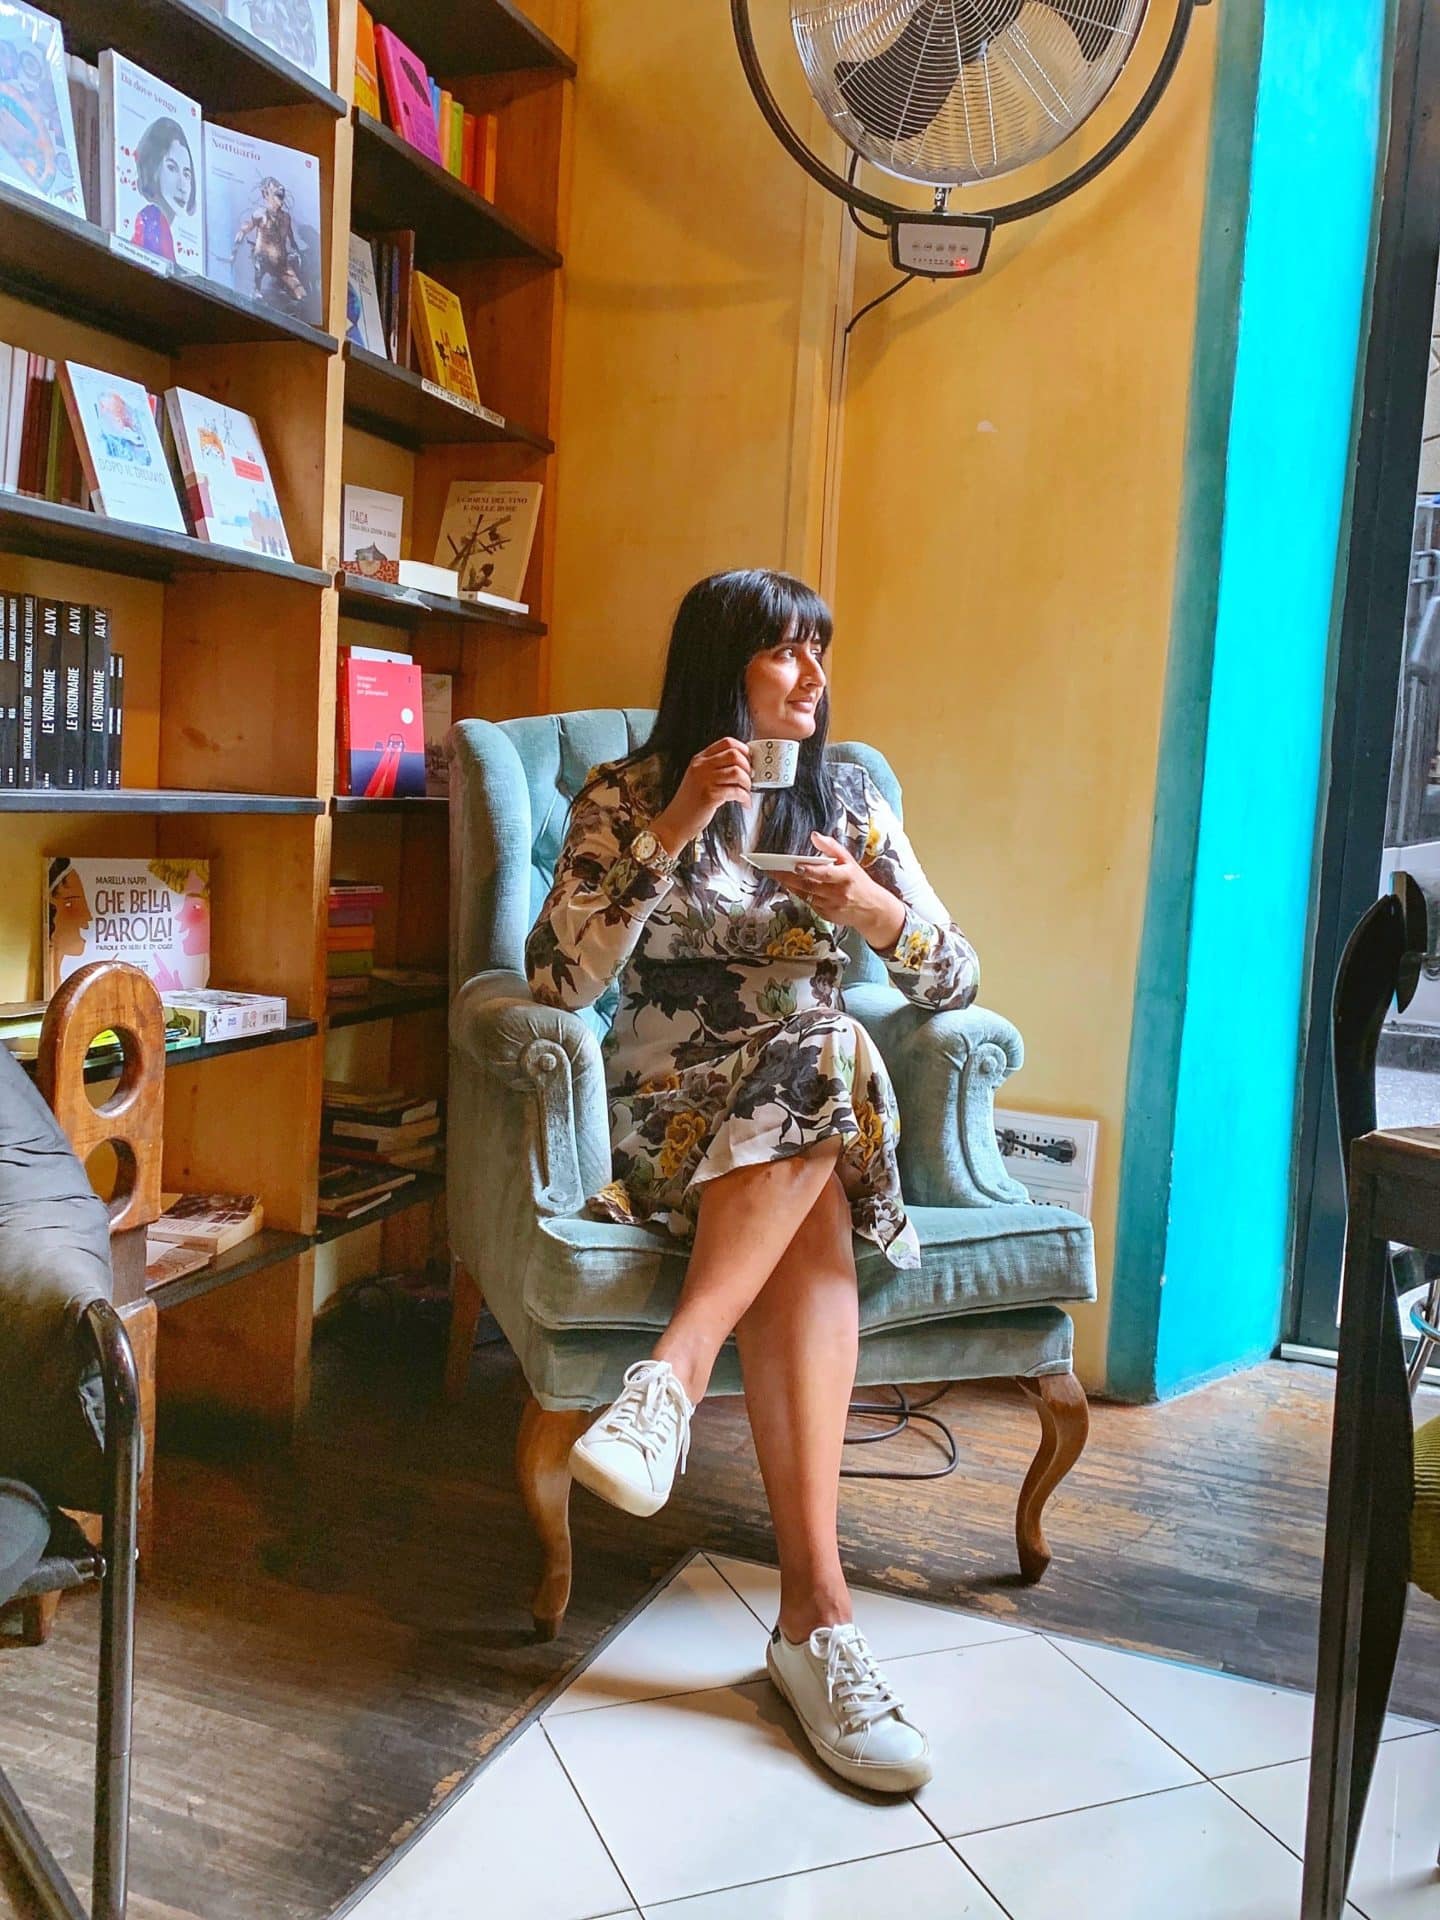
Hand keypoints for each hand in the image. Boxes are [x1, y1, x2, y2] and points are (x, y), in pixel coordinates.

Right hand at [651, 737, 751, 854]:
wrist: (675, 822)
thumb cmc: (690, 803)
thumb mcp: (698, 778)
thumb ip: (715, 768)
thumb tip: (742, 765)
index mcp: (699, 759)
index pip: (727, 742)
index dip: (744, 750)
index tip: (750, 760)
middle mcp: (701, 767)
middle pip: (734, 755)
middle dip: (748, 767)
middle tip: (750, 778)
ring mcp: (704, 780)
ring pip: (737, 772)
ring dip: (748, 783)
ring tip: (746, 792)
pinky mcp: (710, 796)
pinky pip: (736, 791)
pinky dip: (745, 797)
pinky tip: (744, 803)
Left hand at [781, 833, 906, 949]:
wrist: (872, 909)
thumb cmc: (858, 881)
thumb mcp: (850, 861)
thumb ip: (832, 847)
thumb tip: (815, 836)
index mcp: (846, 876)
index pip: (825, 873)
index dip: (810, 870)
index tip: (795, 865)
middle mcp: (838, 893)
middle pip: (809, 885)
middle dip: (788, 877)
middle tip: (771, 869)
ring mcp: (831, 906)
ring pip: (805, 895)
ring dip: (789, 885)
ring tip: (776, 874)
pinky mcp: (826, 916)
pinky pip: (808, 903)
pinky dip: (798, 893)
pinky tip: (790, 885)